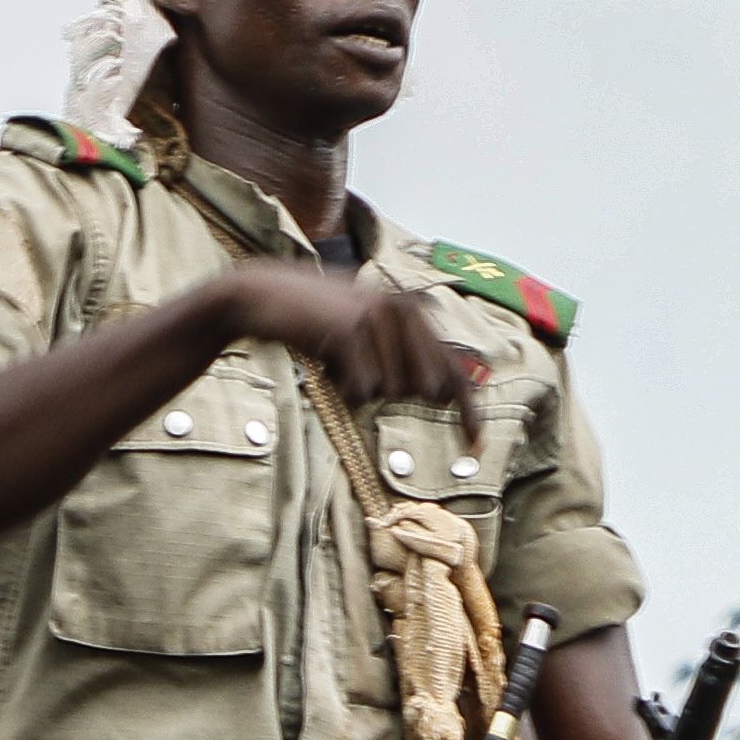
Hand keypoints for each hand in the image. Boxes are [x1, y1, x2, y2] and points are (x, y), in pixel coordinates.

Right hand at [213, 260, 486, 448]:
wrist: (262, 295)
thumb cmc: (317, 320)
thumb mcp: (366, 330)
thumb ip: (405, 355)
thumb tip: (438, 394)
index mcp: (414, 308)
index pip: (454, 370)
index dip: (469, 411)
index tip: (477, 444)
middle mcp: (404, 309)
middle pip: (424, 388)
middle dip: (393, 390)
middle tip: (356, 367)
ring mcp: (378, 318)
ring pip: (390, 391)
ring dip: (360, 386)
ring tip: (337, 357)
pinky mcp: (352, 331)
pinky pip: (363, 389)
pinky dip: (343, 387)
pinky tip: (327, 360)